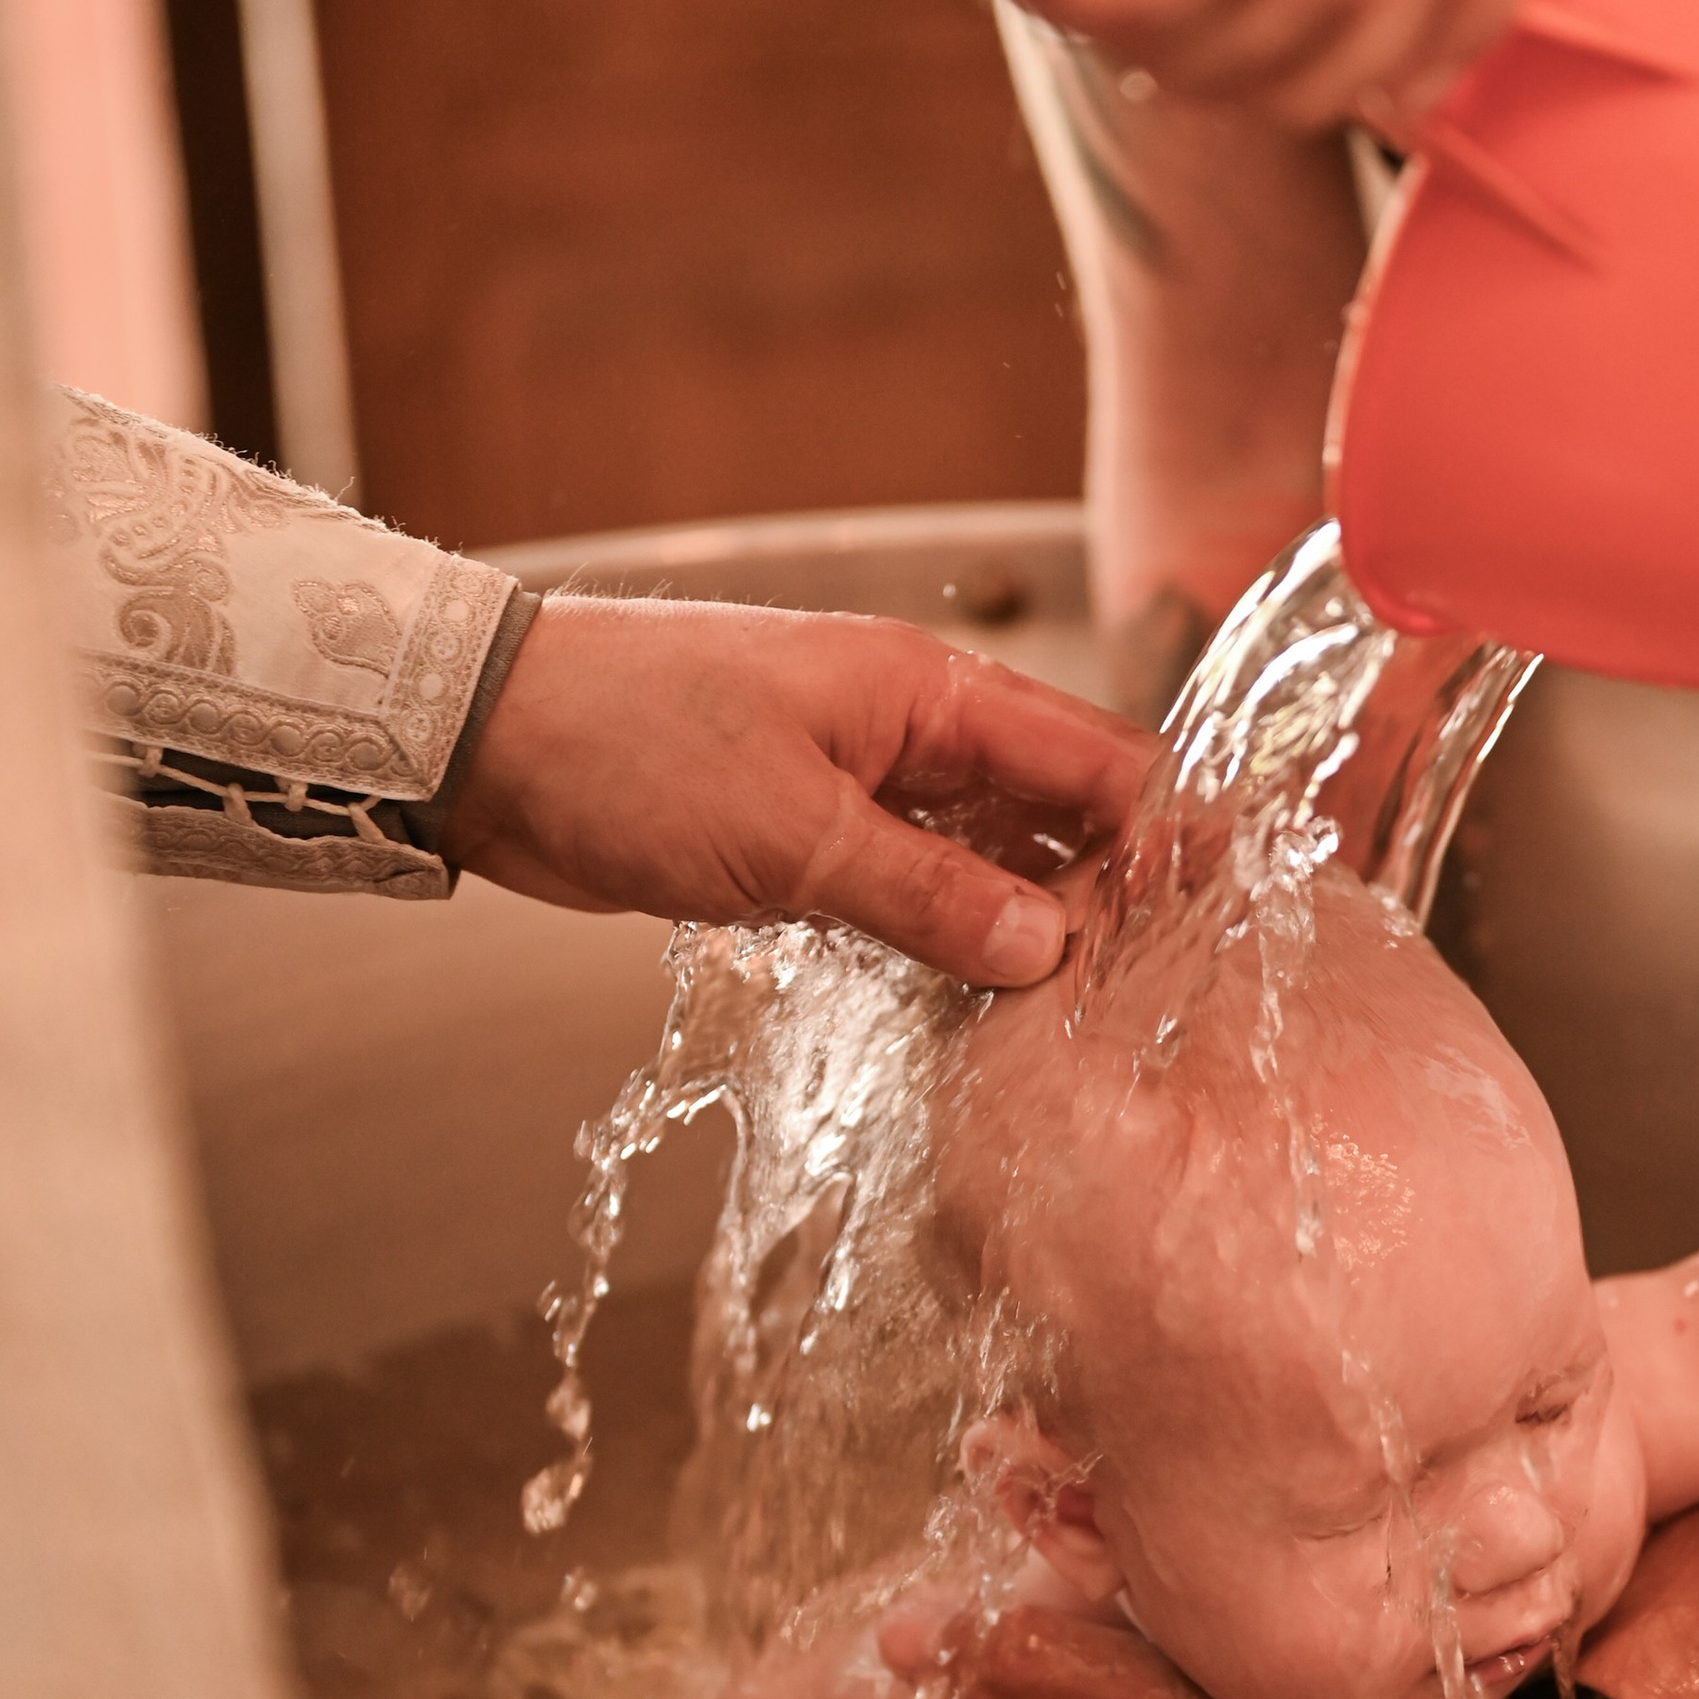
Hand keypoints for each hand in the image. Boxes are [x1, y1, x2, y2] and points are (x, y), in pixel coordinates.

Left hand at [441, 593, 1149, 983]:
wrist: (479, 736)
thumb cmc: (624, 743)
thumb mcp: (793, 836)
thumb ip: (927, 895)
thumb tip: (1044, 947)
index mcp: (924, 691)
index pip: (1093, 754)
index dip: (1165, 829)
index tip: (1218, 904)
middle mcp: (906, 728)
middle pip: (1051, 808)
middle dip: (1108, 887)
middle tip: (1152, 980)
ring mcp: (854, 780)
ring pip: (982, 854)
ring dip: (1024, 921)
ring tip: (1078, 1007)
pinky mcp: (803, 832)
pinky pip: (910, 882)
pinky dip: (947, 931)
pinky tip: (976, 995)